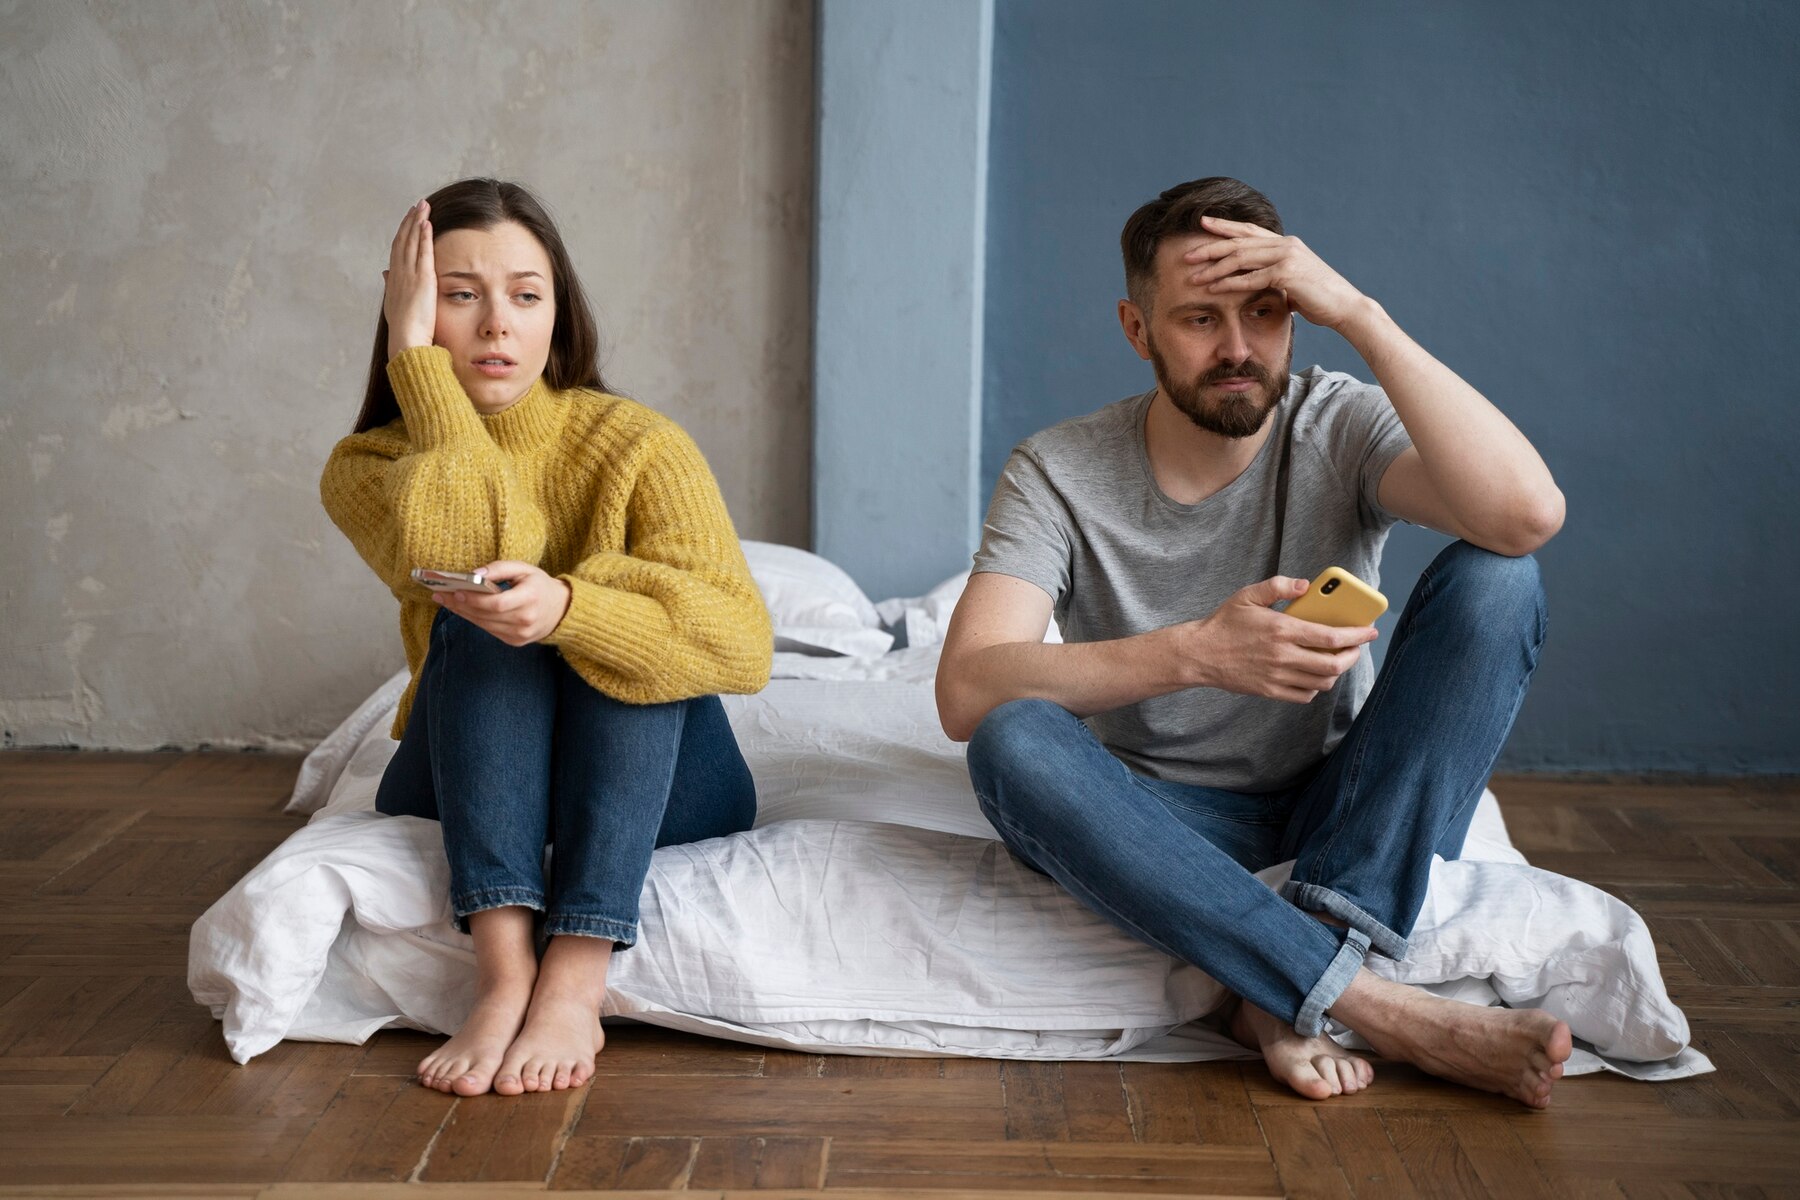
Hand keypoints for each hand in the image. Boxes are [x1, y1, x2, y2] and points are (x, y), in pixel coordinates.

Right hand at [383, 200, 436, 359]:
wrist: (406, 340)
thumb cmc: (404, 330)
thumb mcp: (395, 304)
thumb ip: (392, 286)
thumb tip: (385, 273)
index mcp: (393, 280)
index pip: (397, 251)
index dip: (403, 233)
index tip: (408, 220)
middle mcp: (398, 274)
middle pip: (402, 240)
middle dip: (409, 221)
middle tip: (417, 205)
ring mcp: (408, 275)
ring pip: (411, 242)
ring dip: (416, 222)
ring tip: (423, 206)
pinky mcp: (422, 279)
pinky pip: (422, 252)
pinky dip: (423, 236)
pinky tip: (426, 222)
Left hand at [433, 560, 571, 645]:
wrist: (562, 610)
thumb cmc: (540, 585)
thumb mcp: (524, 569)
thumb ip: (500, 568)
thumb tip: (475, 573)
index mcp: (530, 599)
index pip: (497, 603)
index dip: (475, 599)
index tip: (457, 591)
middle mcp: (525, 620)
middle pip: (486, 615)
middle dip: (461, 605)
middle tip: (441, 595)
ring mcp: (520, 634)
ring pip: (484, 625)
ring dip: (463, 613)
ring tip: (447, 601)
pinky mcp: (515, 641)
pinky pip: (489, 630)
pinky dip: (475, 619)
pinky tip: (462, 610)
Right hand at [1175, 576, 1377, 702]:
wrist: (1199, 655)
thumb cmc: (1224, 623)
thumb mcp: (1247, 595)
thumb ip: (1278, 585)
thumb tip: (1306, 586)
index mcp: (1281, 629)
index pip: (1330, 637)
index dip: (1356, 635)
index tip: (1369, 631)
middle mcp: (1282, 656)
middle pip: (1333, 664)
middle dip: (1353, 656)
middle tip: (1357, 647)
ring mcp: (1277, 677)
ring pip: (1322, 682)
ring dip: (1336, 671)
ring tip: (1337, 658)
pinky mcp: (1270, 691)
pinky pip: (1304, 695)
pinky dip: (1316, 686)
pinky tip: (1314, 674)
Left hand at [1183, 215, 1369, 331]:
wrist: (1345, 307)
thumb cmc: (1320, 298)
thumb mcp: (1293, 282)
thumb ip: (1276, 277)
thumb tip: (1263, 283)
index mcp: (1285, 243)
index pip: (1249, 230)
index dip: (1225, 226)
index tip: (1202, 223)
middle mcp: (1285, 244)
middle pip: (1240, 241)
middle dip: (1211, 246)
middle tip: (1187, 253)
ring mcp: (1286, 257)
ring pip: (1241, 259)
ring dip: (1214, 268)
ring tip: (1194, 275)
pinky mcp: (1287, 273)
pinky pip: (1251, 278)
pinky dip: (1229, 284)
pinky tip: (1213, 289)